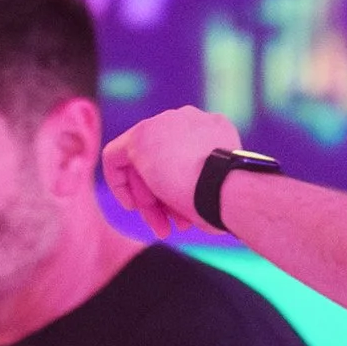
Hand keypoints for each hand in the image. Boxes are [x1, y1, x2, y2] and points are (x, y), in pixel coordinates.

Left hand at [101, 108, 241, 241]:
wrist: (225, 187)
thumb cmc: (231, 197)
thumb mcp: (221, 183)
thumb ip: (205, 178)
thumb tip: (190, 198)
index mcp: (212, 127)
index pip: (183, 156)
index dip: (180, 186)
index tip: (184, 211)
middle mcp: (188, 118)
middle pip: (161, 159)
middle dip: (163, 198)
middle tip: (169, 226)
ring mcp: (163, 124)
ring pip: (143, 163)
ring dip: (150, 199)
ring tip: (161, 227)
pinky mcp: (141, 137)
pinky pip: (115, 156)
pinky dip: (119, 183)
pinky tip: (131, 206)